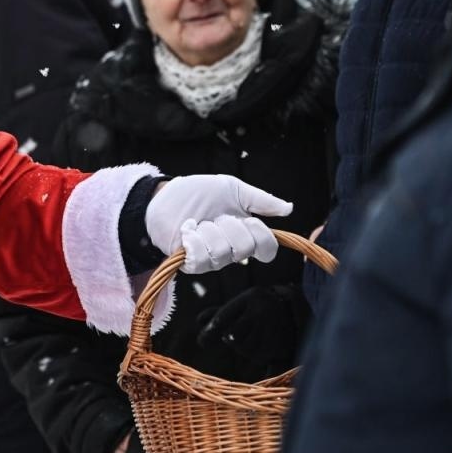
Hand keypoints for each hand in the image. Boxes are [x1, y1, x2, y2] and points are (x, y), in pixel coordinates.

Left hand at [146, 175, 289, 273]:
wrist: (162, 196)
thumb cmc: (196, 194)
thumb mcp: (232, 189)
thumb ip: (260, 200)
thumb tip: (289, 208)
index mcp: (244, 233)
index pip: (267, 249)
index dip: (261, 235)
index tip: (247, 218)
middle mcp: (230, 250)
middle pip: (245, 249)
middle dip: (229, 225)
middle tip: (215, 216)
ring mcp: (210, 259)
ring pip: (222, 253)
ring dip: (208, 230)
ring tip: (197, 222)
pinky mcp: (190, 263)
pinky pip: (201, 258)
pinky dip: (193, 238)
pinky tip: (186, 230)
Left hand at [194, 284, 310, 377]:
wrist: (296, 311)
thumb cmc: (261, 307)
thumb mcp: (243, 304)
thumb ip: (221, 312)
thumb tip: (199, 321)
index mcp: (250, 298)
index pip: (223, 317)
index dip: (211, 331)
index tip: (202, 342)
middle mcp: (261, 312)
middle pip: (232, 336)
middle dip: (229, 338)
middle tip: (230, 337)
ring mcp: (272, 328)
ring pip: (245, 348)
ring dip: (243, 348)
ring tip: (252, 338)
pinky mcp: (281, 343)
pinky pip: (259, 357)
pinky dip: (256, 355)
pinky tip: (261, 346)